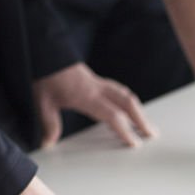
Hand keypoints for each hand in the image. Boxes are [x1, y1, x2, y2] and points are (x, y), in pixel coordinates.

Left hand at [33, 62, 156, 147]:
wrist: (43, 51)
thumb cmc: (44, 74)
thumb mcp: (42, 101)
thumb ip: (49, 123)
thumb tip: (48, 143)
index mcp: (87, 95)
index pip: (112, 115)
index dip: (125, 130)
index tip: (134, 144)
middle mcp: (97, 88)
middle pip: (128, 103)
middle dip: (142, 119)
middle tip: (152, 134)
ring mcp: (99, 83)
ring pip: (126, 95)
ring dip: (138, 110)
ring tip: (145, 124)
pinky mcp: (96, 80)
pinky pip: (119, 91)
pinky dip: (128, 102)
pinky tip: (129, 111)